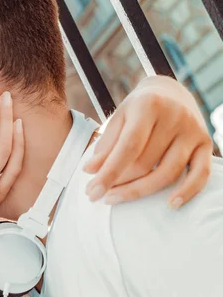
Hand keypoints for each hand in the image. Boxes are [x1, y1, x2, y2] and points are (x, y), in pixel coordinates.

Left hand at [84, 75, 212, 208]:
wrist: (171, 91)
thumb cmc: (138, 108)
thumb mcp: (118, 118)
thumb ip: (106, 144)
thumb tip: (90, 171)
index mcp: (149, 106)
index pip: (128, 147)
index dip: (109, 173)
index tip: (92, 192)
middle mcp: (175, 117)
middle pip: (145, 163)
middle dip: (119, 183)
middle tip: (98, 194)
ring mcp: (193, 131)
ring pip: (168, 173)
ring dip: (140, 191)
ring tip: (116, 198)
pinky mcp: (206, 143)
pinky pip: (201, 174)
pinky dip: (188, 192)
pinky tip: (171, 204)